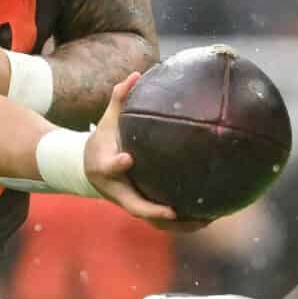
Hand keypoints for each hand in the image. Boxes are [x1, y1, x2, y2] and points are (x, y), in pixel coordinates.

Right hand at [83, 73, 191, 229]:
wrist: (88, 168)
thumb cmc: (103, 140)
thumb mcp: (107, 120)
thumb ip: (119, 98)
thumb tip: (136, 74)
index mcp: (104, 167)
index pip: (109, 167)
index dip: (117, 165)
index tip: (128, 158)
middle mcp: (116, 190)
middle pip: (134, 206)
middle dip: (153, 212)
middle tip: (173, 211)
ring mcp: (129, 202)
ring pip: (152, 220)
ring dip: (177, 224)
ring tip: (205, 220)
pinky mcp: (140, 208)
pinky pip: (163, 221)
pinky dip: (184, 222)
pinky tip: (209, 218)